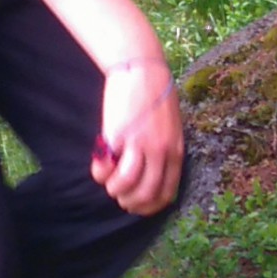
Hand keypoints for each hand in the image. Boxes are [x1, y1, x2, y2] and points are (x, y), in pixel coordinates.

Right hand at [91, 54, 183, 215]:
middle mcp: (162, 153)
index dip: (148, 207)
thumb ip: (162, 150)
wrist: (141, 70)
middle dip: (129, 202)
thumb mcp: (168, 127)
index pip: (166, 194)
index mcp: (176, 152)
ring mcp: (143, 146)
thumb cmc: (152, 95)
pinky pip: (112, 170)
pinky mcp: (122, 137)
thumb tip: (148, 171)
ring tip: (108, 180)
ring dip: (115, 190)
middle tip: (118, 195)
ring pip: (129, 187)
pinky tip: (99, 163)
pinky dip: (102, 174)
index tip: (135, 206)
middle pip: (147, 195)